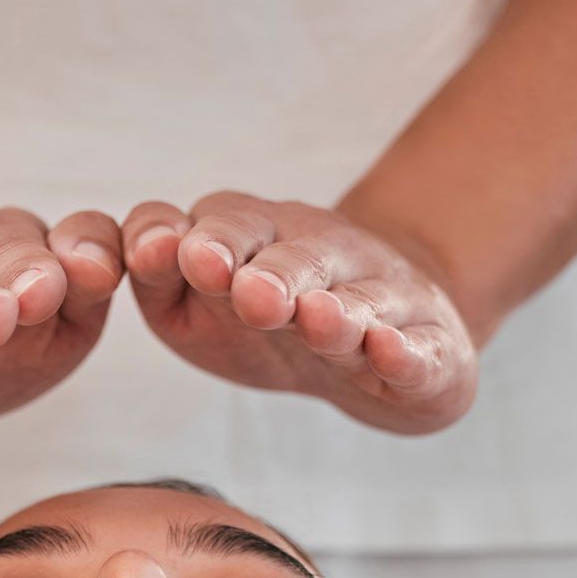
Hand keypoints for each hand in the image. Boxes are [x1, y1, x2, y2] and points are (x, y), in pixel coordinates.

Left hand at [120, 190, 476, 435]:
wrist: (383, 338)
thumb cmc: (267, 322)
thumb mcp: (195, 306)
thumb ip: (160, 279)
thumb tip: (145, 252)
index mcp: (256, 239)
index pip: (222, 224)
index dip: (199, 238)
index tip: (173, 256)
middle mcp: (324, 256)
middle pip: (297, 257)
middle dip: (273, 273)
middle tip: (250, 295)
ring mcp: (384, 298)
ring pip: (359, 300)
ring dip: (336, 310)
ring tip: (316, 319)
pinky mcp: (431, 347)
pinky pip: (420, 350)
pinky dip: (406, 353)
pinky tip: (390, 352)